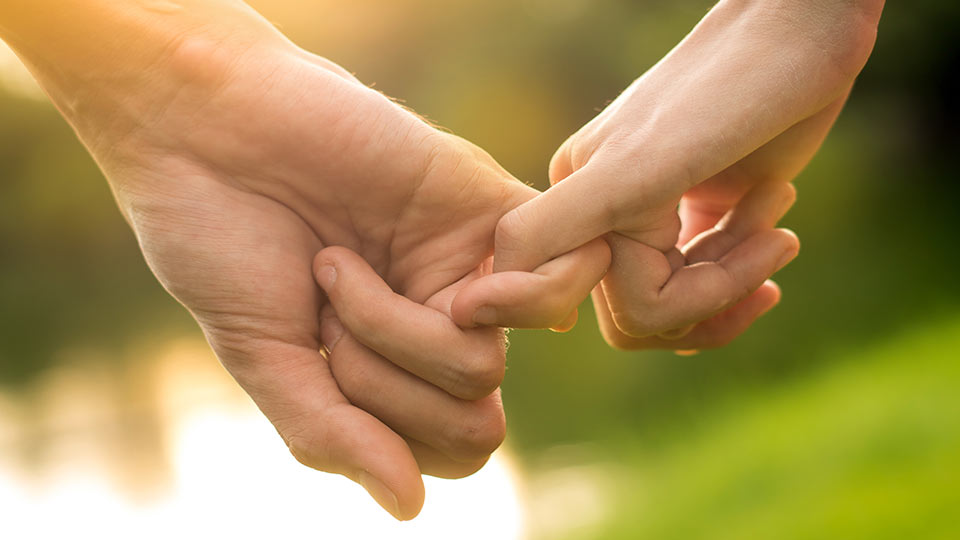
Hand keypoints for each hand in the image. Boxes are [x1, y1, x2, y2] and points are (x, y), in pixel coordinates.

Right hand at [27, 16, 607, 519]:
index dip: (387, 435)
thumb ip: (334, 433)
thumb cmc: (223, 241)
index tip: (317, 363)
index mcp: (396, 361)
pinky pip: (549, 283)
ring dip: (392, 332)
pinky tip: (456, 287)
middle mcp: (441, 320)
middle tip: (319, 307)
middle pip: (471, 420)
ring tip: (337, 264)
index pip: (449, 452)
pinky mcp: (487, 209)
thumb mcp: (266, 359)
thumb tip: (412, 508)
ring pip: (482, 368)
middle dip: (381, 387)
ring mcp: (467, 268)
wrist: (209, 128)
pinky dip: (515, 301)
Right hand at [453, 0, 882, 348]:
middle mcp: (605, 217)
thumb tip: (478, 299)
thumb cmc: (731, 89)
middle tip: (769, 241)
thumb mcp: (635, 168)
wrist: (798, 31)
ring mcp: (651, 216)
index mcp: (578, 208)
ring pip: (682, 303)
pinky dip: (749, 256)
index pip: (629, 313)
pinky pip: (705, 276)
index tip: (753, 255)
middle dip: (722, 291)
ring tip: (774, 215)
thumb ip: (555, 228)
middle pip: (656, 316)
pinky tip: (775, 202)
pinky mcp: (691, 209)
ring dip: (740, 271)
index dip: (691, 302)